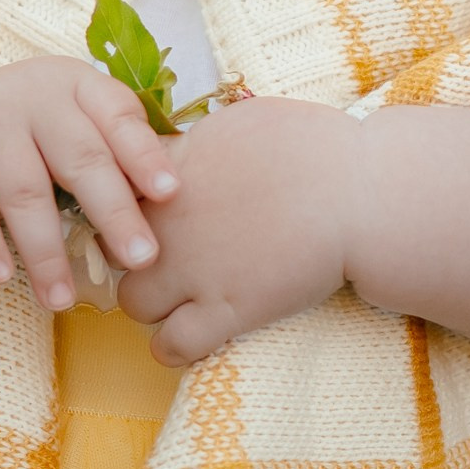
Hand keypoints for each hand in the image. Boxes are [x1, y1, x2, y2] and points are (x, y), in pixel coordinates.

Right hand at [0, 59, 183, 311]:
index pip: (118, 115)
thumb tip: (168, 212)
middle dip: (112, 211)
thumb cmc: (32, 136)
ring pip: (22, 190)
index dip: (144, 155)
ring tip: (63, 301)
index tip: (171, 194)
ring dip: (45, 251)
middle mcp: (32, 96)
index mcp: (78, 86)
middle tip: (141, 260)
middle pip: (79, 156)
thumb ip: (114, 158)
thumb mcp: (73, 128)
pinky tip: (1, 277)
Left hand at [116, 97, 361, 363]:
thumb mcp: (241, 122)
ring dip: (152, 300)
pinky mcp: (226, 312)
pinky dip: (176, 344)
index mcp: (171, 172)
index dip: (128, 205)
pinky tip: (196, 332)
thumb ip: (199, 142)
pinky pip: (171, 346)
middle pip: (111, 247)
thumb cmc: (313, 147)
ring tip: (181, 296)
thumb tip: (186, 149)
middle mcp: (170, 223)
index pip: (113, 191)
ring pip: (133, 302)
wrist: (358, 194)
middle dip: (132, 252)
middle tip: (166, 254)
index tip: (148, 212)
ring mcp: (194, 271)